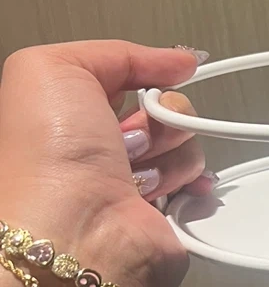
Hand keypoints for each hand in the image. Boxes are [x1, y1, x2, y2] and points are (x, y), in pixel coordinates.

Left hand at [0, 42, 214, 286]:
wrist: (78, 234)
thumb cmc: (50, 160)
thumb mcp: (50, 69)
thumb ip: (114, 52)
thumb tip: (174, 61)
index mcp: (74, 110)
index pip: (134, 76)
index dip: (147, 74)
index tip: (152, 79)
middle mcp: (105, 145)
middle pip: (167, 107)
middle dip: (159, 116)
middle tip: (127, 138)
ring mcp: (138, 180)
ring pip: (187, 143)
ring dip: (170, 152)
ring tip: (136, 175)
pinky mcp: (166, 212)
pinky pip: (201, 181)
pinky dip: (193, 182)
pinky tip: (169, 190)